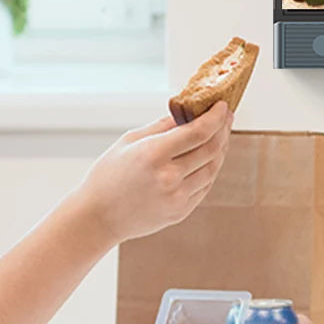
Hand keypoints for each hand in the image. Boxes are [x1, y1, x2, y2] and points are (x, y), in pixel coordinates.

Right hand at [71, 102, 232, 243]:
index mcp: (153, 154)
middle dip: (222, 130)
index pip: (198, 132)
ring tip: (220, 136)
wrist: (98, 217)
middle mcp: (168, 177)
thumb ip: (162, 126)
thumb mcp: (129, 141)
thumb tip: (188, 112)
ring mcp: (177, 197)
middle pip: (210, 149)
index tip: (222, 106)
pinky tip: (209, 158)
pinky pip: (205, 186)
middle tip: (226, 117)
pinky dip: (210, 169)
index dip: (215, 117)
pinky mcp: (181, 212)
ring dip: (220, 150)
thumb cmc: (108, 175)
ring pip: (212, 169)